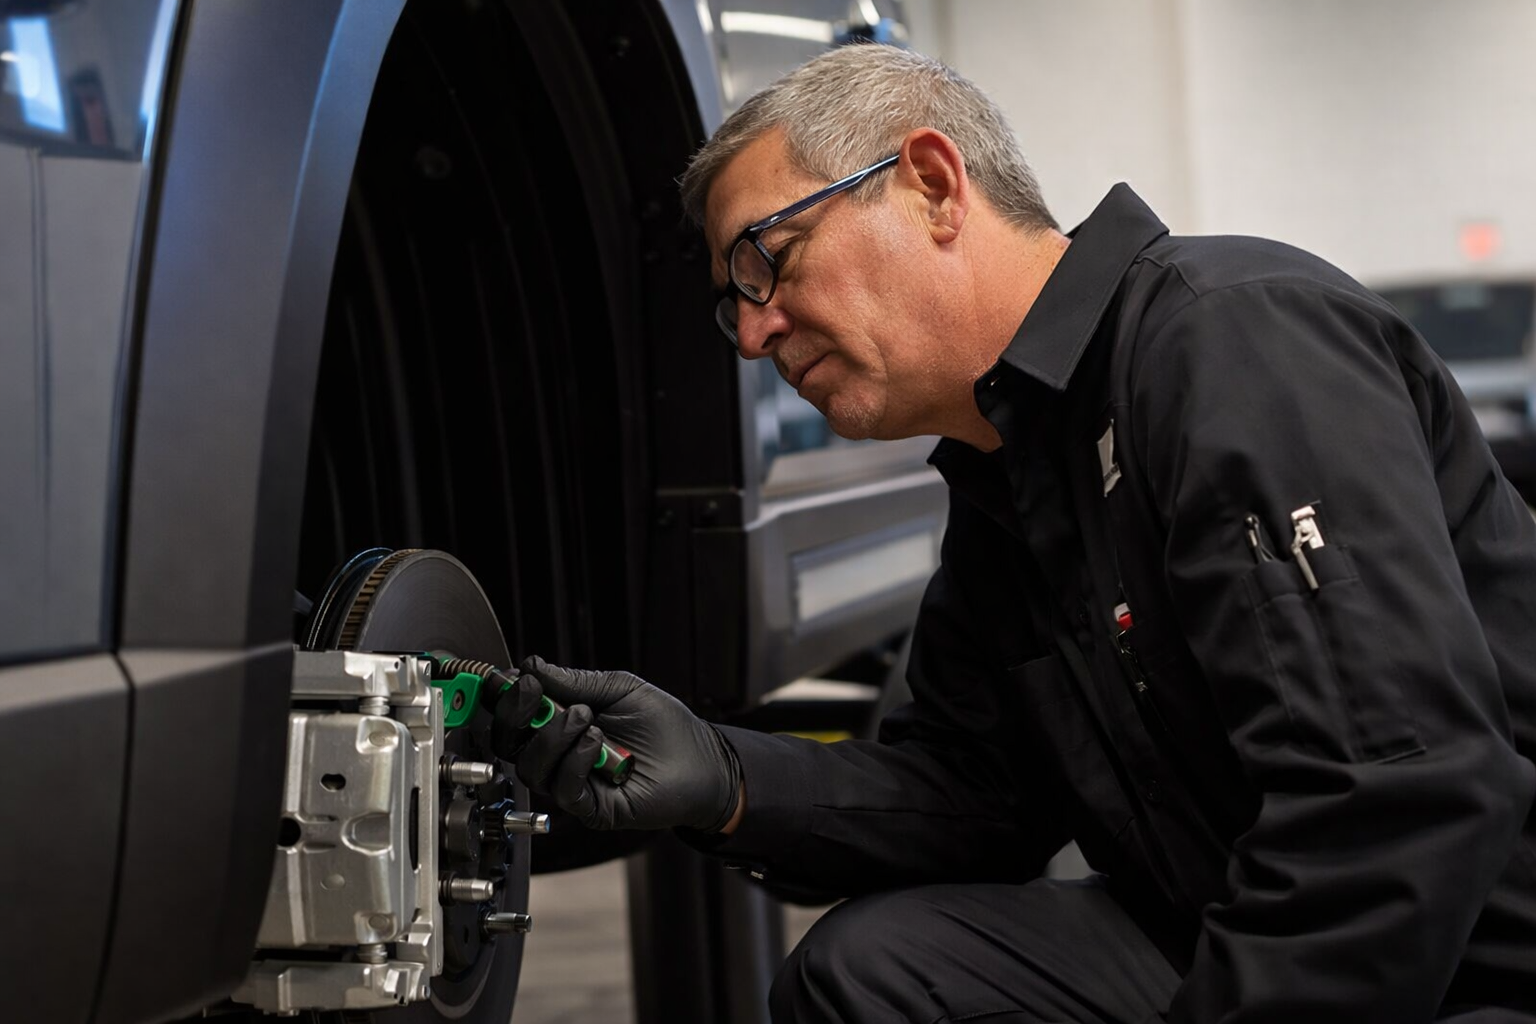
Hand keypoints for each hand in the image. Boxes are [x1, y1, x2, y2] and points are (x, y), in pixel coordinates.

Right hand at [499, 655, 742, 831]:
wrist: (701, 760)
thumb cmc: (665, 726)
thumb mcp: (619, 689)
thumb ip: (575, 682)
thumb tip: (532, 665)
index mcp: (562, 723)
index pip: (517, 715)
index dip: (506, 698)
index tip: (511, 680)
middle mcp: (560, 754)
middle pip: (510, 743)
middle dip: (517, 715)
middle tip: (536, 694)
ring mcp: (572, 782)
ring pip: (532, 767)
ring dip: (554, 736)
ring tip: (587, 719)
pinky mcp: (590, 807)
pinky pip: (564, 789)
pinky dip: (575, 761)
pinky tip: (597, 743)